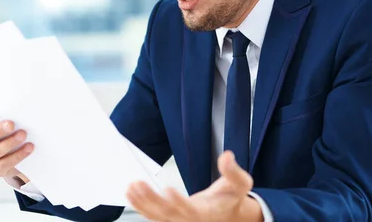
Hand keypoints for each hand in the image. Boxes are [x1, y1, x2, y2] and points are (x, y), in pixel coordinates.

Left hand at [126, 151, 263, 221]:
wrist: (229, 215)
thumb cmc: (232, 197)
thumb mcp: (240, 183)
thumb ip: (233, 171)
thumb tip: (227, 156)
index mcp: (208, 212)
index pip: (192, 211)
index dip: (179, 202)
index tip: (168, 190)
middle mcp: (191, 220)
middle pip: (169, 214)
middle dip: (152, 200)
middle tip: (139, 184)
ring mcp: (179, 221)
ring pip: (158, 216)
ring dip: (142, 203)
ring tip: (131, 188)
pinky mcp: (171, 219)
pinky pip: (154, 216)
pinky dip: (141, 207)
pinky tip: (130, 195)